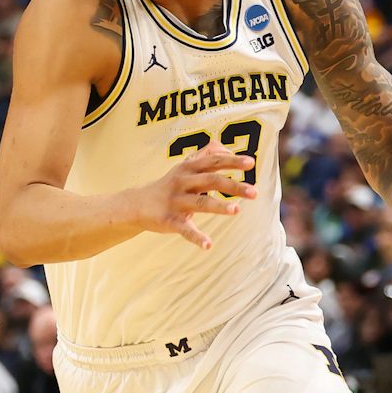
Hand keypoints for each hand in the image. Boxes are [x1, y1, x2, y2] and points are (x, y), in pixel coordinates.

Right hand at [134, 140, 256, 249]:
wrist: (137, 204)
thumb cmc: (169, 185)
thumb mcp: (184, 167)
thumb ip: (205, 155)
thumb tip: (226, 147)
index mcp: (188, 168)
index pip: (214, 162)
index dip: (232, 161)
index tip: (250, 163)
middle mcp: (183, 182)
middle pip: (211, 180)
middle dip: (234, 186)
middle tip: (254, 192)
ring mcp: (176, 202)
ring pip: (200, 203)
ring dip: (219, 207)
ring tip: (236, 210)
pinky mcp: (169, 220)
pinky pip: (185, 229)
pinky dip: (196, 238)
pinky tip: (208, 245)